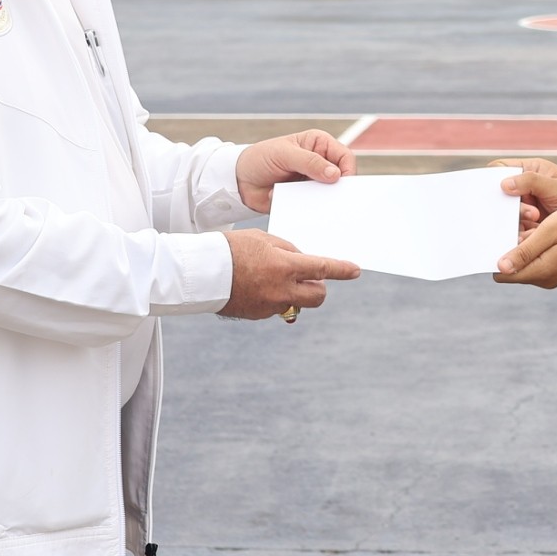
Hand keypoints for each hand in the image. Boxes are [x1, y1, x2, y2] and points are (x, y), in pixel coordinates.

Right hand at [217, 228, 360, 318]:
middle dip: (319, 287)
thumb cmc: (231, 249)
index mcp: (285, 267)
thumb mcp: (263, 239)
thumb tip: (302, 261)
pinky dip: (275, 298)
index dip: (342, 270)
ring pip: (297, 304)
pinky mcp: (258, 315)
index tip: (355, 270)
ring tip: (275, 278)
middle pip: (317, 296)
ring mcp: (270, 306)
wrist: (201, 273)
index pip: (323, 269)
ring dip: (295, 293)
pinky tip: (258, 286)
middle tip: (310, 277)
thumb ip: (288, 250)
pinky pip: (276, 308)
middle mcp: (282, 290)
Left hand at [234, 130, 354, 212]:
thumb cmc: (260, 158)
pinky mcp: (305, 197)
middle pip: (342, 176)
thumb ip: (310, 162)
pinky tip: (306, 212)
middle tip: (336, 200)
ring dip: (325, 200)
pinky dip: (313, 209)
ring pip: (330, 193)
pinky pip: (317, 205)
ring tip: (317, 206)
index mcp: (319, 144)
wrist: (239, 181)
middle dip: (339, 188)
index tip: (342, 184)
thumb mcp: (284, 155)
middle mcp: (320, 162)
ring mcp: (313, 181)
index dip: (348, 170)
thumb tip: (335, 175)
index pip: (344, 156)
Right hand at [493, 157, 556, 233]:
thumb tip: (504, 184)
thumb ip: (530, 182)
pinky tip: (529, 235)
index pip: (502, 168)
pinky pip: (515, 228)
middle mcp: (525, 187)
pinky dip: (519, 232)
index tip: (495, 189)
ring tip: (536, 220)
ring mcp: (525, 206)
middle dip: (509, 204)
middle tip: (530, 211)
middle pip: (501, 193)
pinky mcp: (528, 225)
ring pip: (506, 213)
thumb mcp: (556, 187)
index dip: (493, 177)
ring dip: (517, 219)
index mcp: (530, 170)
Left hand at [493, 202, 556, 287]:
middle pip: (511, 268)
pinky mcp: (554, 269)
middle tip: (525, 223)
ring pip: (522, 262)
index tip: (504, 232)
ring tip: (537, 225)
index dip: (497, 254)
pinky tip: (542, 229)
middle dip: (511, 247)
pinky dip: (532, 244)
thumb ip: (524, 251)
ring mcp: (550, 275)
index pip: (503, 274)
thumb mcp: (549, 231)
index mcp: (542, 272)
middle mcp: (544, 279)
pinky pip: (533, 259)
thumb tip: (499, 268)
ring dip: (522, 244)